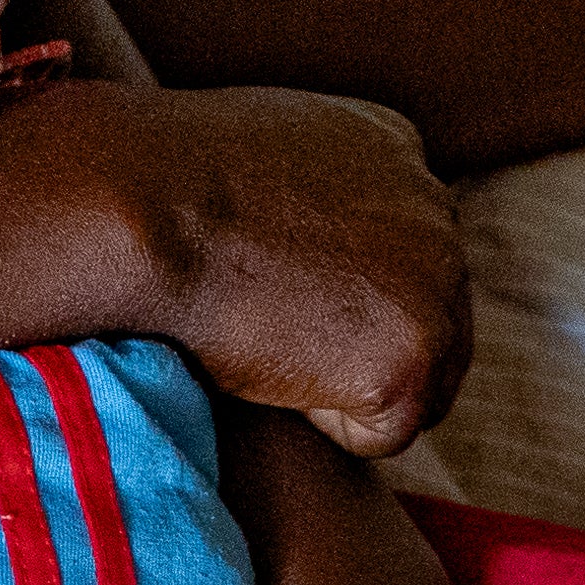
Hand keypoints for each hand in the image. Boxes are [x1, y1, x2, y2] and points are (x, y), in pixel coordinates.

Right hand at [1, 78, 470, 460]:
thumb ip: (317, 193)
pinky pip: (384, 433)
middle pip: (432, 323)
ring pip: (419, 381)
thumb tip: (319, 247)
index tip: (277, 291)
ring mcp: (436, 283)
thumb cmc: (165, 185)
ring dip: (349, 384)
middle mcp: (438, 208)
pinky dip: (327, 422)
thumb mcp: (265, 152)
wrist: (146, 206)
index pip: (407, 257)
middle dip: (365, 347)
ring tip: (268, 344)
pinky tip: (271, 368)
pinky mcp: (410, 358)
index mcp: (400, 151)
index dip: (341, 296)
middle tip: (274, 336)